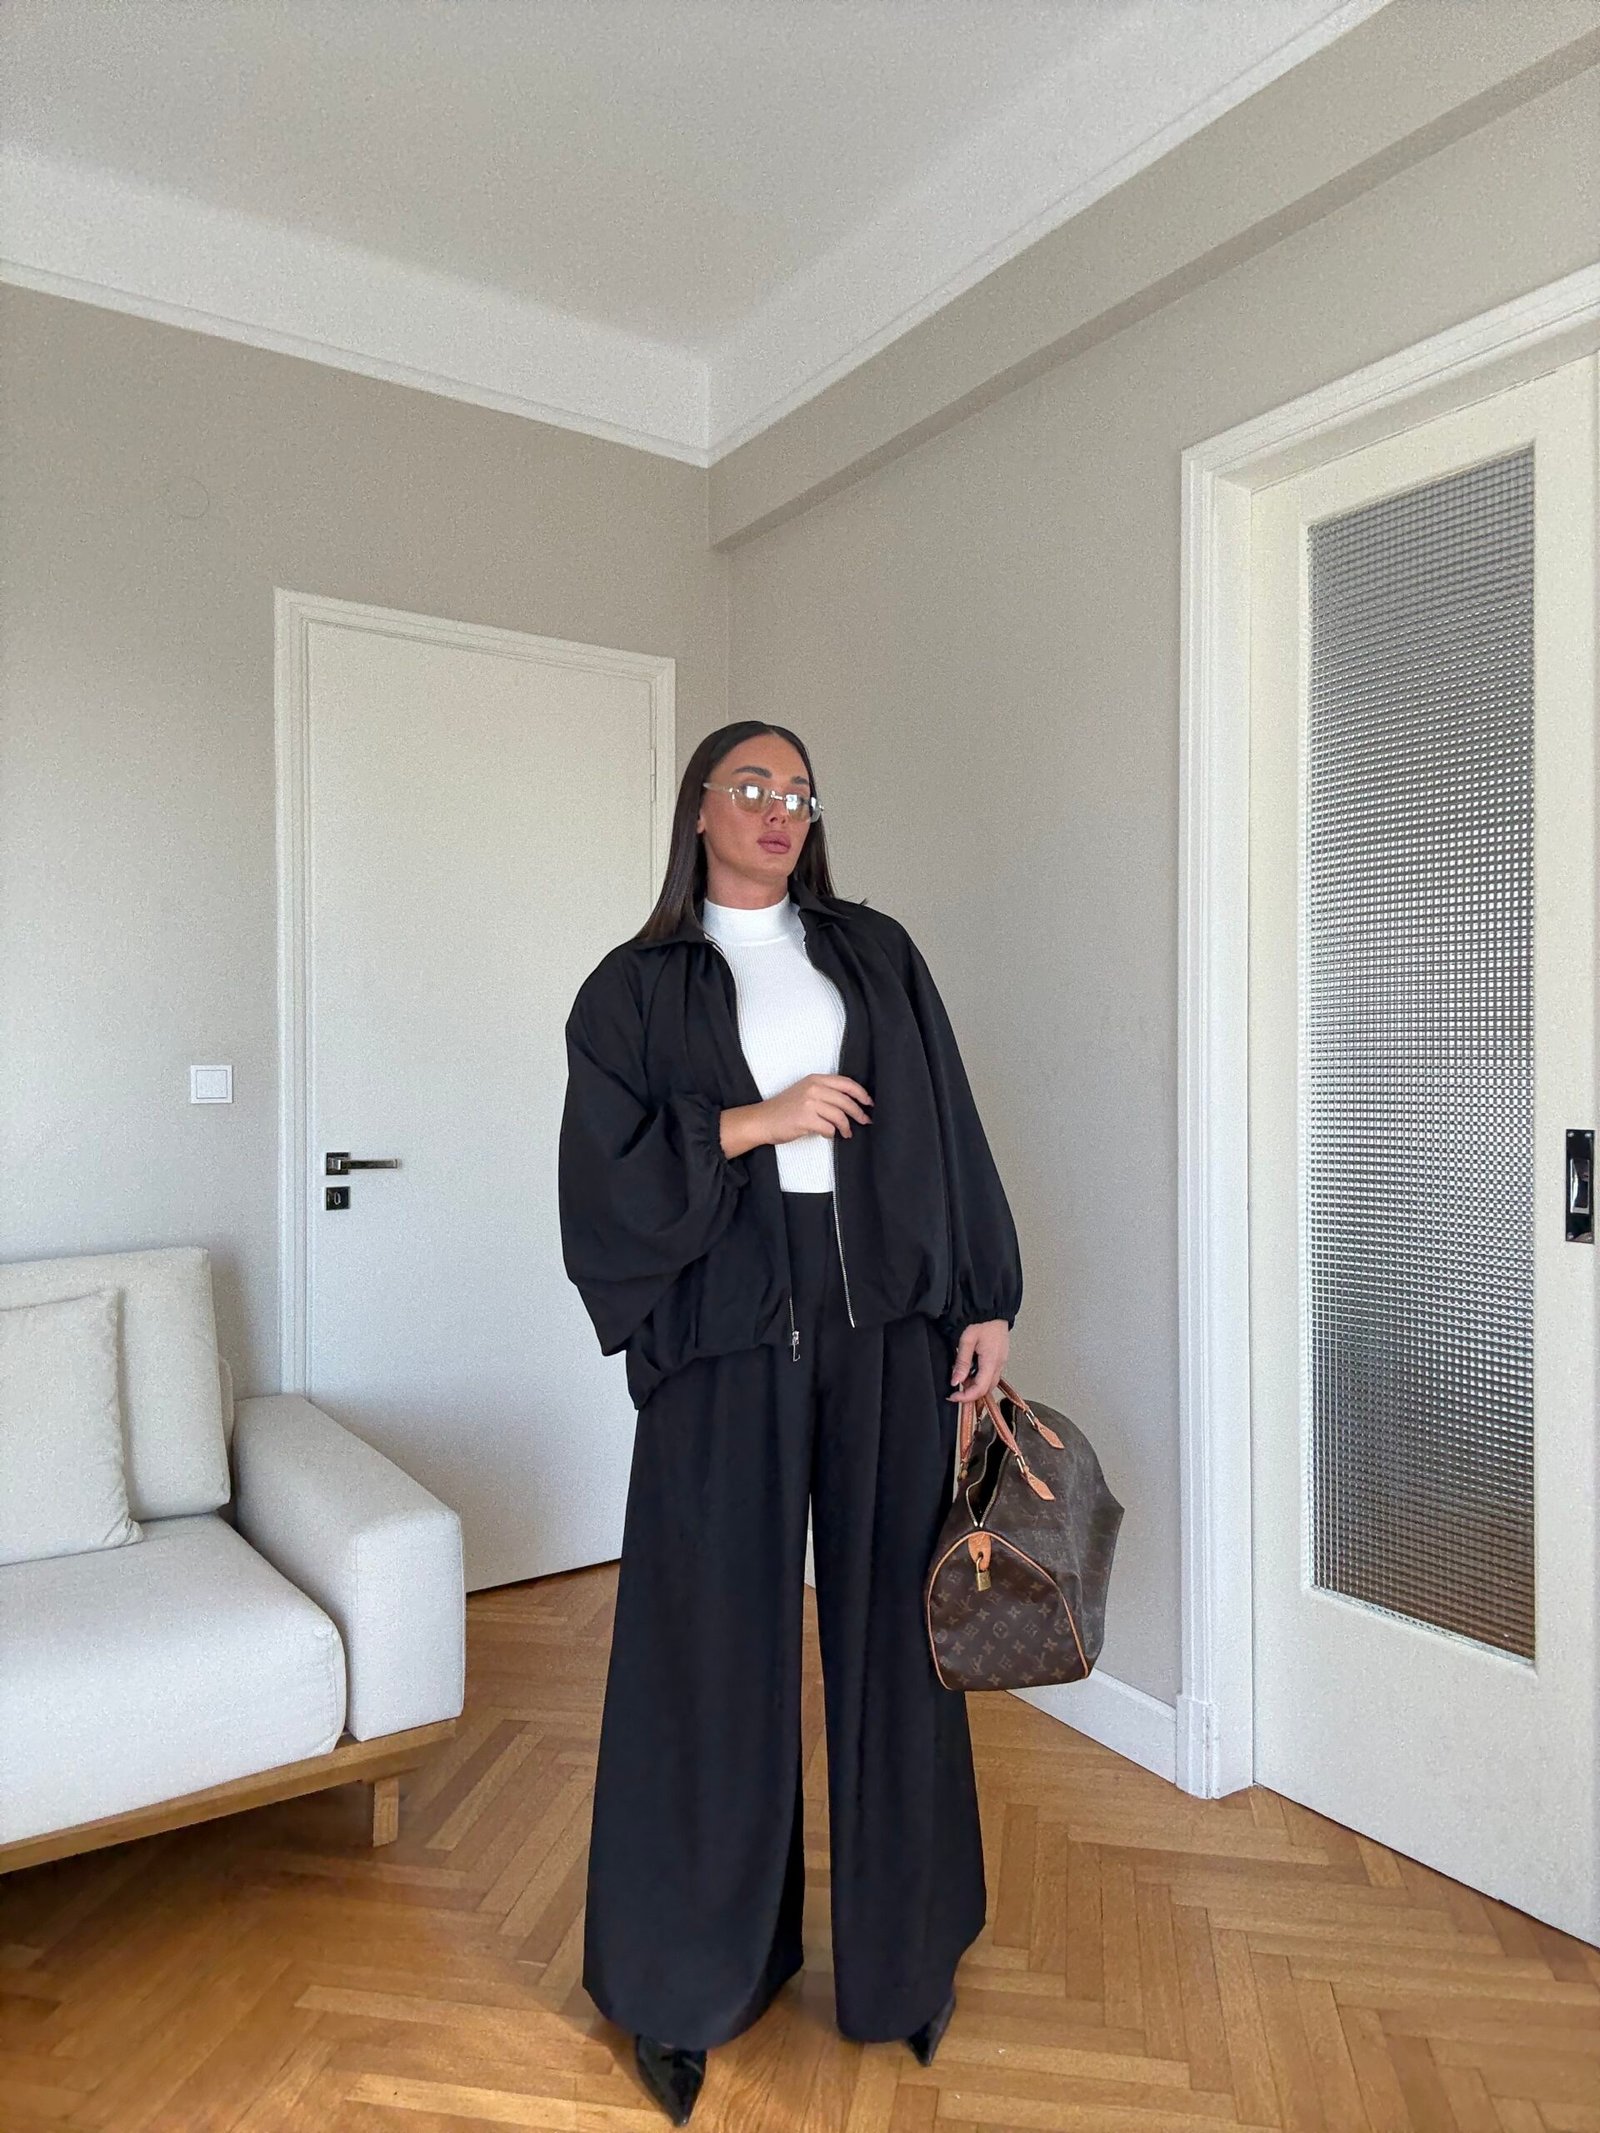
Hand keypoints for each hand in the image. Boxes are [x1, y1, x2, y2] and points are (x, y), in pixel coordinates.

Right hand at [759, 1073, 873, 1146]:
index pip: (846, 1083)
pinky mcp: (805, 1119)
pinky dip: (832, 1133)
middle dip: (859, 1113)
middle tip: (865, 1121)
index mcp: (815, 1079)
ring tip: (847, 1133)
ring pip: (840, 1115)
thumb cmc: (784, 1109)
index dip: (861, 1093)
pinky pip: (829, 1128)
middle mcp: (813, 1088)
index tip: (869, 1103)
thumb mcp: (805, 1092)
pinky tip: (829, 1135)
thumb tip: (850, 1104)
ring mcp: (809, 1103)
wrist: (762, 1120)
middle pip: (846, 1100)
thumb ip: (825, 1093)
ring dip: (846, 1127)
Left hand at [948, 1319, 1009, 1405]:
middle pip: (987, 1389)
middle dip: (971, 1394)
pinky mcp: (1000, 1357)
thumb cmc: (980, 1320)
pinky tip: (971, 1371)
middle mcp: (999, 1364)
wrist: (992, 1309)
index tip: (953, 1396)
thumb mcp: (966, 1340)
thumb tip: (956, 1381)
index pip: (980, 1389)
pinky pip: (991, 1374)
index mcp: (991, 1361)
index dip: (966, 1397)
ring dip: (976, 1386)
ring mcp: (1001, 1361)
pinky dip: (980, 1378)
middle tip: (955, 1391)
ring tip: (962, 1378)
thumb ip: (962, 1363)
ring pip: (990, 1383)